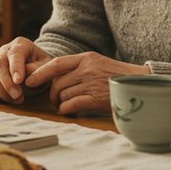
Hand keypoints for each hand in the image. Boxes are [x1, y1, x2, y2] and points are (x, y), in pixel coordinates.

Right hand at [0, 37, 52, 103]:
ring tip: (18, 99)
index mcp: (20, 44)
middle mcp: (4, 51)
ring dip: (3, 93)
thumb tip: (25, 79)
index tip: (19, 81)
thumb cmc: (42, 66)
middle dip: (7, 84)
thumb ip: (39, 70)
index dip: (15, 68)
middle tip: (18, 96)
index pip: (15, 54)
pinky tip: (8, 99)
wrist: (35, 67)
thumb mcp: (47, 65)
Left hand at [24, 52, 149, 114]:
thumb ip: (79, 67)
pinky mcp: (96, 99)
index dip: (40, 72)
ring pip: (62, 95)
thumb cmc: (117, 77)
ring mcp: (92, 83)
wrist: (142, 85)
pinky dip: (66, 110)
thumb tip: (54, 77)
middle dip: (52, 94)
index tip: (29, 80)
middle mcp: (87, 69)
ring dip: (60, 103)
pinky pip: (71, 105)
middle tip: (55, 100)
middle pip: (57, 83)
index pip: (56, 63)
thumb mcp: (98, 64)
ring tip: (65, 105)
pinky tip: (69, 111)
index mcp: (86, 58)